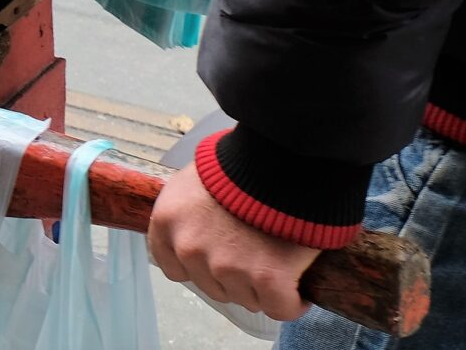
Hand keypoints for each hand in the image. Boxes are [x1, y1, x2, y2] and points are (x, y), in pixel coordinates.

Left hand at [147, 160, 319, 322]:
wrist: (281, 157)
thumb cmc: (240, 164)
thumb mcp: (195, 180)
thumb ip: (189, 213)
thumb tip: (200, 228)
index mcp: (167, 221)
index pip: (173, 267)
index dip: (199, 266)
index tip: (217, 259)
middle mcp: (190, 248)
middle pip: (212, 286)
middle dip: (232, 276)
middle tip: (253, 254)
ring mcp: (227, 267)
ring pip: (246, 299)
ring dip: (261, 288)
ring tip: (276, 261)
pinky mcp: (267, 279)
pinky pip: (280, 308)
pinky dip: (292, 302)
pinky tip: (298, 288)